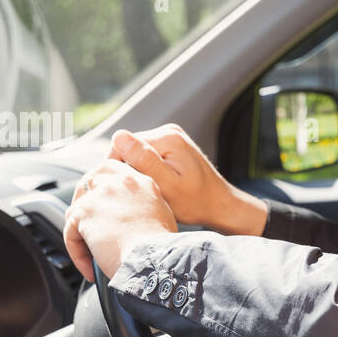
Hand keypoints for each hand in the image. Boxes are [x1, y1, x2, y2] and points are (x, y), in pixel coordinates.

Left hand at [64, 159, 178, 282]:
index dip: (100, 184)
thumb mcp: (161, 217)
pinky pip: (71, 232)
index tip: (98, 200)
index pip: (112, 169)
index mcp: (140, 182)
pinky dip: (77, 252)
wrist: (153, 260)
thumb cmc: (161, 249)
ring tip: (93, 256)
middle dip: (82, 202)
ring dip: (80, 234)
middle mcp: (120, 183)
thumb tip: (128, 216)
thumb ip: (142, 206)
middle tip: (86, 226)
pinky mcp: (84, 212)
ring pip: (76, 210)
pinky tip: (90, 268)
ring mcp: (99, 195)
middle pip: (88, 181)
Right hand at [108, 124, 266, 235]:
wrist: (220, 205)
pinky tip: (155, 186)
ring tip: (147, 191)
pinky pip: (147, 157)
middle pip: (128, 148)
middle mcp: (168, 131)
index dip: (117, 167)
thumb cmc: (196, 202)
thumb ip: (145, 161)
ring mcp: (171, 137)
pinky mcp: (172, 147)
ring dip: (136, 172)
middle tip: (137, 193)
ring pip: (136, 154)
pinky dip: (147, 171)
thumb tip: (120, 137)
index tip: (124, 189)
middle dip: (128, 169)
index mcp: (166, 137)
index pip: (121, 144)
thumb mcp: (167, 186)